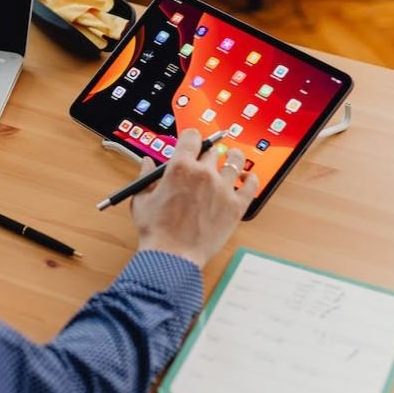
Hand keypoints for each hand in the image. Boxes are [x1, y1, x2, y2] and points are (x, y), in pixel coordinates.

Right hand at [130, 129, 259, 267]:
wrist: (172, 256)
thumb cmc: (156, 231)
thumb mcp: (142, 199)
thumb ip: (145, 176)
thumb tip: (147, 163)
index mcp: (180, 167)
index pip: (192, 136)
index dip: (191, 137)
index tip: (192, 141)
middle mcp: (204, 173)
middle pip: (212, 150)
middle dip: (207, 153)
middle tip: (205, 159)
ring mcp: (223, 189)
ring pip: (236, 162)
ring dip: (233, 158)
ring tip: (232, 158)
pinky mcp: (236, 207)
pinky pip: (251, 186)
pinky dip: (251, 180)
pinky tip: (248, 178)